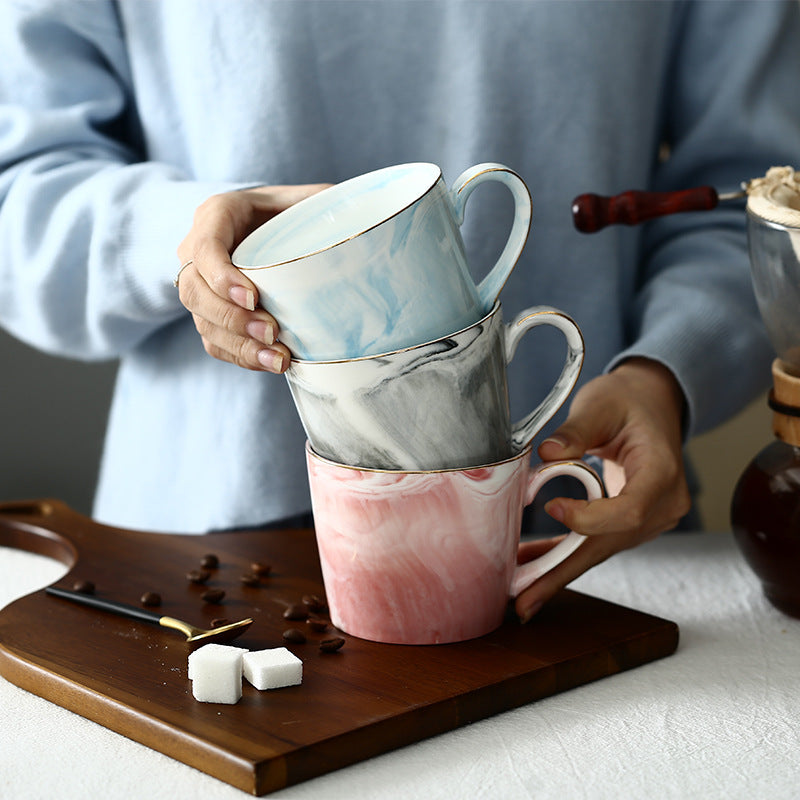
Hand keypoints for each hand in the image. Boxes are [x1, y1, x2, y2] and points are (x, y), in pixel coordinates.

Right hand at [176, 183, 329, 371]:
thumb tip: (364, 219)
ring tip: (278, 358)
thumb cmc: (300, 210)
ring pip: (203, 321)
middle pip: (195, 291)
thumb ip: (329, 202)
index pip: (205, 247)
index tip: (253, 298)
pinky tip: (271, 363)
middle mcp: (199, 249)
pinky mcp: (211, 313)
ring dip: (239, 344)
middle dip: (232, 318)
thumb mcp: (314, 197)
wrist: (286, 232)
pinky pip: (215, 341)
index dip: (222, 276)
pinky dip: (242, 356)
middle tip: (272, 332)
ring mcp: (202, 284)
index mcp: (219, 214)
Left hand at [515, 357, 691, 620]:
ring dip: (557, 570)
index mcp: (663, 471)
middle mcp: (662, 504)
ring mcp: (649, 518)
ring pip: (599, 551)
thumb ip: (576, 429)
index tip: (553, 508)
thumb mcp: (602, 404)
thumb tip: (547, 454)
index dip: (591, 519)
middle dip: (563, 572)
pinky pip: (595, 544)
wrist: (650, 404)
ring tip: (519, 595)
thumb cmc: (628, 402)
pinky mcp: (630, 523)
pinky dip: (563, 556)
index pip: (630, 511)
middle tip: (524, 600)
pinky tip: (534, 568)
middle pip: (610, 544)